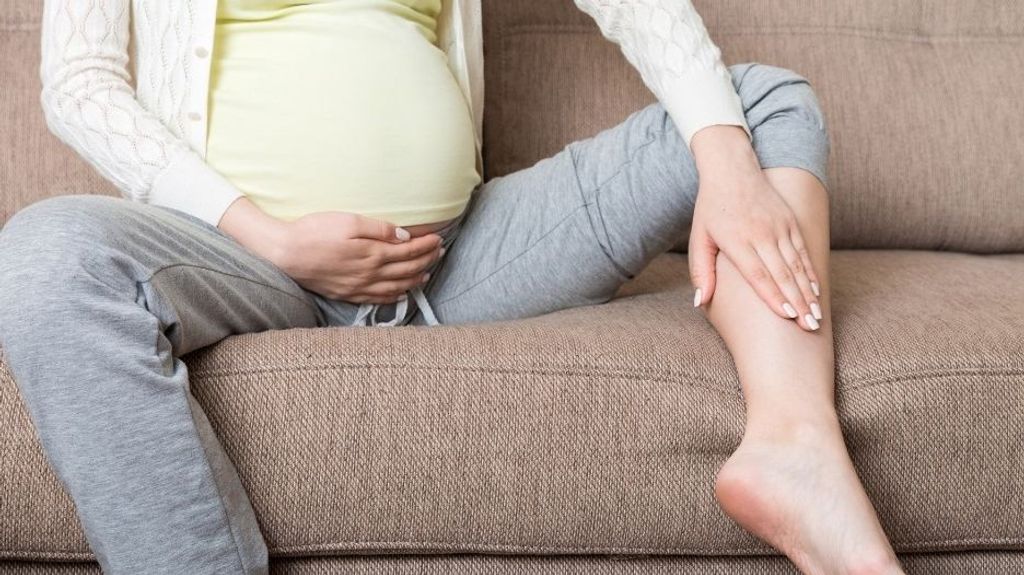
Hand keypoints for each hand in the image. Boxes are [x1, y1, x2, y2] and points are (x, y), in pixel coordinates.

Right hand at [217, 197, 443, 303]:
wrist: (285, 254)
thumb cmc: (314, 232)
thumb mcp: (348, 221)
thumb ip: (379, 229)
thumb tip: (404, 236)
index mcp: (373, 254)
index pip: (409, 251)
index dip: (426, 245)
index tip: (438, 237)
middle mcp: (370, 274)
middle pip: (407, 269)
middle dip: (427, 260)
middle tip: (439, 252)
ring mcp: (359, 287)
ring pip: (397, 286)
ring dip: (416, 279)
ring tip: (428, 272)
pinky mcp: (348, 294)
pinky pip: (379, 299)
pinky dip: (395, 296)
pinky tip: (402, 292)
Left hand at [688, 126, 822, 330]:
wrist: (731, 168)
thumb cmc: (711, 209)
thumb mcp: (698, 238)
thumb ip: (700, 271)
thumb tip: (699, 302)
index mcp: (737, 240)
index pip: (758, 274)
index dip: (773, 297)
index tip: (787, 317)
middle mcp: (761, 234)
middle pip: (783, 274)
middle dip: (798, 303)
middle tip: (810, 327)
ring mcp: (779, 226)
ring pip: (797, 265)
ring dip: (808, 292)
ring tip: (816, 315)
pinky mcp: (790, 221)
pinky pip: (803, 251)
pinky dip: (810, 273)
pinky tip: (816, 291)